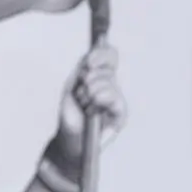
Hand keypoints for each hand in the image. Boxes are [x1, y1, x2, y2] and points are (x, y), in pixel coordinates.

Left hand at [44, 44, 127, 179]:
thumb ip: (83, 69)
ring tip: (85, 105)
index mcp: (99, 74)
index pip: (109, 54)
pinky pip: (115, 99)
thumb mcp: (72, 86)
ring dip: (90, 93)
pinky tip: (93, 111)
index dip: (101, 54)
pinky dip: (101, 102)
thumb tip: (91, 60)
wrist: (70, 137)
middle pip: (108, 67)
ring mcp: (117, 98)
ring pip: (108, 82)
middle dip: (88, 78)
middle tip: (81, 92)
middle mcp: (111, 84)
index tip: (88, 63)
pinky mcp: (121, 113)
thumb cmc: (70, 112)